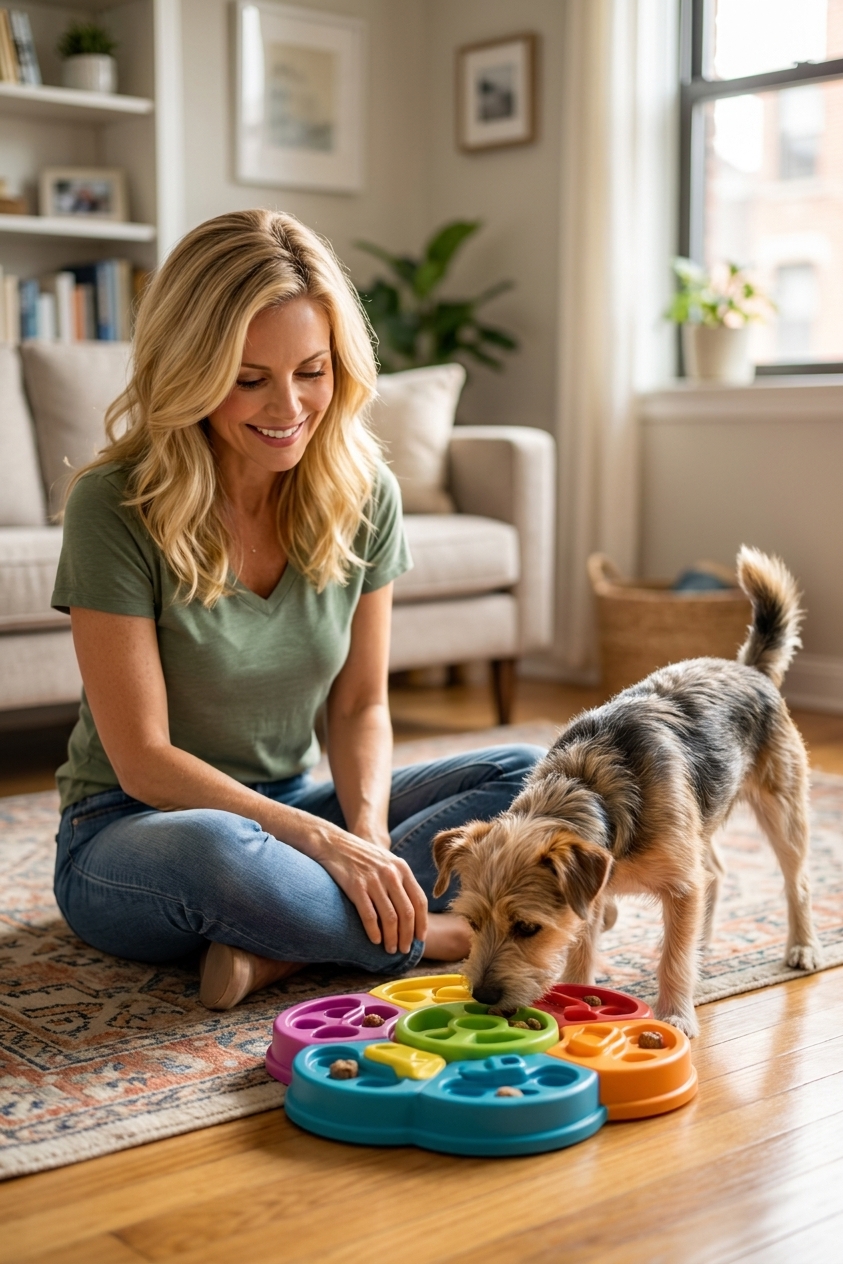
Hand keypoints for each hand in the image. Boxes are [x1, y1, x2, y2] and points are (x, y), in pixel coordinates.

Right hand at [312, 825, 428, 954]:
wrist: (334, 843)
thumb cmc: (361, 856)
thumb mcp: (387, 862)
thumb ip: (400, 881)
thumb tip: (411, 909)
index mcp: (402, 868)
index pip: (419, 901)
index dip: (422, 923)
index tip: (420, 938)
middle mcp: (391, 874)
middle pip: (407, 913)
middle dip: (407, 935)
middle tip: (404, 950)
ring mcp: (374, 880)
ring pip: (390, 917)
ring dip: (392, 938)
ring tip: (390, 950)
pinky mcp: (356, 887)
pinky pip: (369, 916)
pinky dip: (374, 932)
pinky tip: (374, 941)